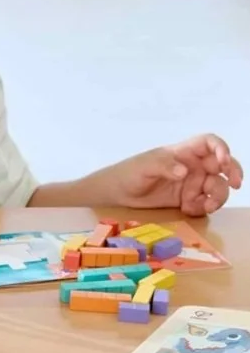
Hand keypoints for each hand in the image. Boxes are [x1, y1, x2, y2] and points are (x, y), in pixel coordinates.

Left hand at [106, 135, 242, 216]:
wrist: (117, 193)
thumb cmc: (129, 172)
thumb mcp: (145, 166)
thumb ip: (165, 166)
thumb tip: (184, 171)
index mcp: (184, 152)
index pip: (209, 143)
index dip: (221, 148)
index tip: (223, 160)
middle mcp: (193, 166)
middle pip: (223, 165)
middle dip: (233, 172)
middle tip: (236, 184)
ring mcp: (193, 183)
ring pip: (218, 186)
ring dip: (219, 196)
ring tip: (207, 206)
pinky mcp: (189, 199)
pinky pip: (206, 202)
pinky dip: (204, 207)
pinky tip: (190, 209)